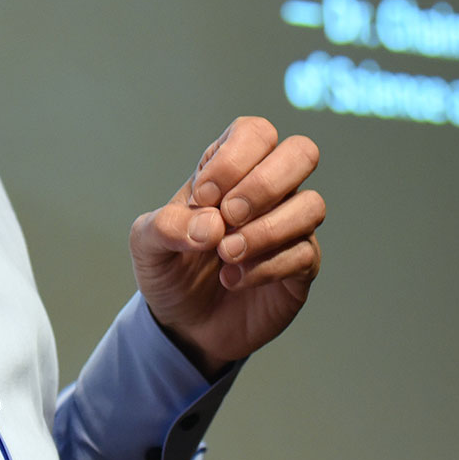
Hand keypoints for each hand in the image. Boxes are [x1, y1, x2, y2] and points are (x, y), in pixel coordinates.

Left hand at [129, 117, 323, 375]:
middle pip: (301, 153)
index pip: (255, 133)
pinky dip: (265, 267)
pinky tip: (234, 280)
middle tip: (229, 216)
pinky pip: (304, 253)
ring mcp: (290, 227)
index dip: (234, 159)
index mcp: (231, 169)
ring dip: (265, 231)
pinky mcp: (302, 265)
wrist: (184, 326)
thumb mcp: (147, 245)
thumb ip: (166, 226)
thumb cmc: (170, 271)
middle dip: (263, 184)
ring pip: (311, 205)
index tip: (202, 198)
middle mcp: (268, 191)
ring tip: (227, 255)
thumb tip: (213, 225)